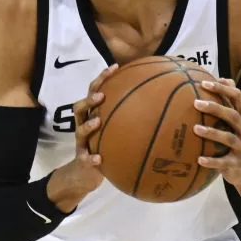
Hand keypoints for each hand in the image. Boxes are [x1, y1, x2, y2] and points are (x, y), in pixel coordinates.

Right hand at [47, 64, 117, 211]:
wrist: (84, 174)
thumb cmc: (104, 147)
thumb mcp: (115, 131)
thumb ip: (129, 117)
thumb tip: (160, 105)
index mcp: (92, 115)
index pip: (95, 91)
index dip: (103, 78)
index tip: (115, 66)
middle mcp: (83, 125)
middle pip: (81, 107)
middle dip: (90, 99)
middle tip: (102, 95)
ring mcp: (81, 143)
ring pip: (80, 131)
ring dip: (88, 126)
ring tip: (97, 122)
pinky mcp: (82, 160)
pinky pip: (85, 158)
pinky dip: (91, 158)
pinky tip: (99, 158)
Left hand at [192, 78, 240, 188]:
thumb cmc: (237, 140)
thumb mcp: (237, 122)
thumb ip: (230, 103)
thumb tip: (222, 78)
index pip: (238, 98)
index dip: (222, 89)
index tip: (204, 83)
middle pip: (233, 116)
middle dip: (215, 108)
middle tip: (196, 103)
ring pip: (228, 138)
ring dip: (212, 132)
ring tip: (195, 128)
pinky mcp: (237, 164)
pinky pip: (224, 163)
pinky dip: (212, 161)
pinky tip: (198, 159)